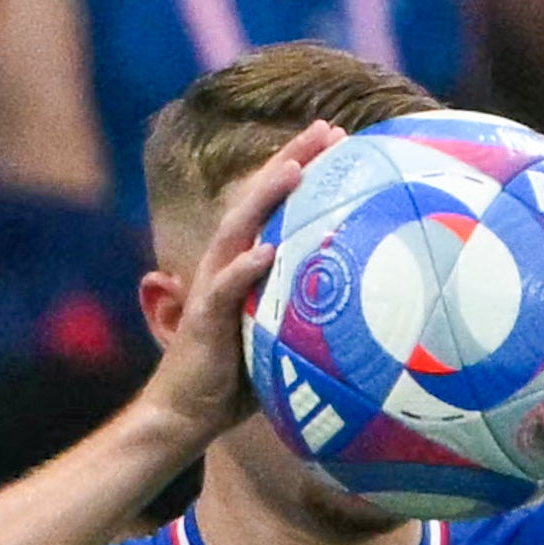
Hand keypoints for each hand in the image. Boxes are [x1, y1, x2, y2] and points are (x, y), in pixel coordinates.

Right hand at [140, 120, 340, 449]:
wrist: (182, 415)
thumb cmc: (233, 380)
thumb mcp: (275, 336)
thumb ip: (303, 310)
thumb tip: (361, 301)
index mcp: (241, 266)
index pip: (272, 206)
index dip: (301, 168)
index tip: (337, 138)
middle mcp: (223, 267)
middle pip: (255, 202)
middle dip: (290, 161)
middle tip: (326, 129)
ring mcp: (210, 291)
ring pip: (237, 231)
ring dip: (266, 197)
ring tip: (296, 168)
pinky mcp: (202, 321)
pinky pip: (225, 289)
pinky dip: (245, 267)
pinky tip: (268, 248)